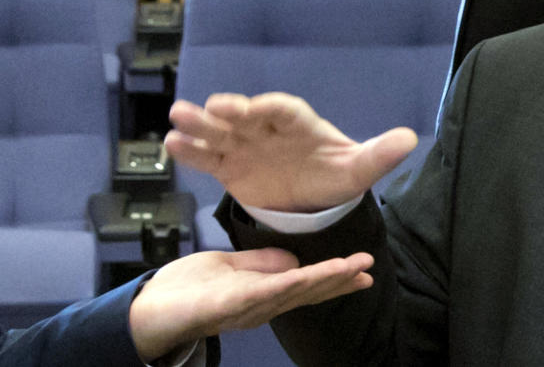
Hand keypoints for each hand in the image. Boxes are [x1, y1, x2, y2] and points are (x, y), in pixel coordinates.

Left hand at [128, 248, 373, 362]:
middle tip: (370, 270)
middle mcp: (262, 305)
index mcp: (263, 294)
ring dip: (327, 279)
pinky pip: (268, 291)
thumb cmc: (182, 290)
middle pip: (309, 291)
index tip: (363, 269)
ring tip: (355, 267)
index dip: (335, 278)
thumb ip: (258, 263)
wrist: (145, 311)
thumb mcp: (226, 266)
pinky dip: (293, 282)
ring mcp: (249, 306)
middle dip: (341, 281)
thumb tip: (294, 260)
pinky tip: (310, 274)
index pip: (306, 284)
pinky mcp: (232, 303)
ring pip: (297, 290)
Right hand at [165, 92, 417, 211]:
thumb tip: (410, 138)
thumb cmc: (337, 175)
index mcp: (300, 124)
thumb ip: (380, 154)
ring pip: (221, 132)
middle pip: (246, 116)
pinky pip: (209, 157)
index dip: (267, 108)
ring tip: (176, 120)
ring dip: (200, 126)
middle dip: (228, 112)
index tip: (251, 109)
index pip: (283, 110)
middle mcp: (268, 129)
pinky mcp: (230, 166)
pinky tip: (171, 145)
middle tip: (207, 108)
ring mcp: (246, 146)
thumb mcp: (359, 169)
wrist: (316, 198)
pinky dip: (192, 152)